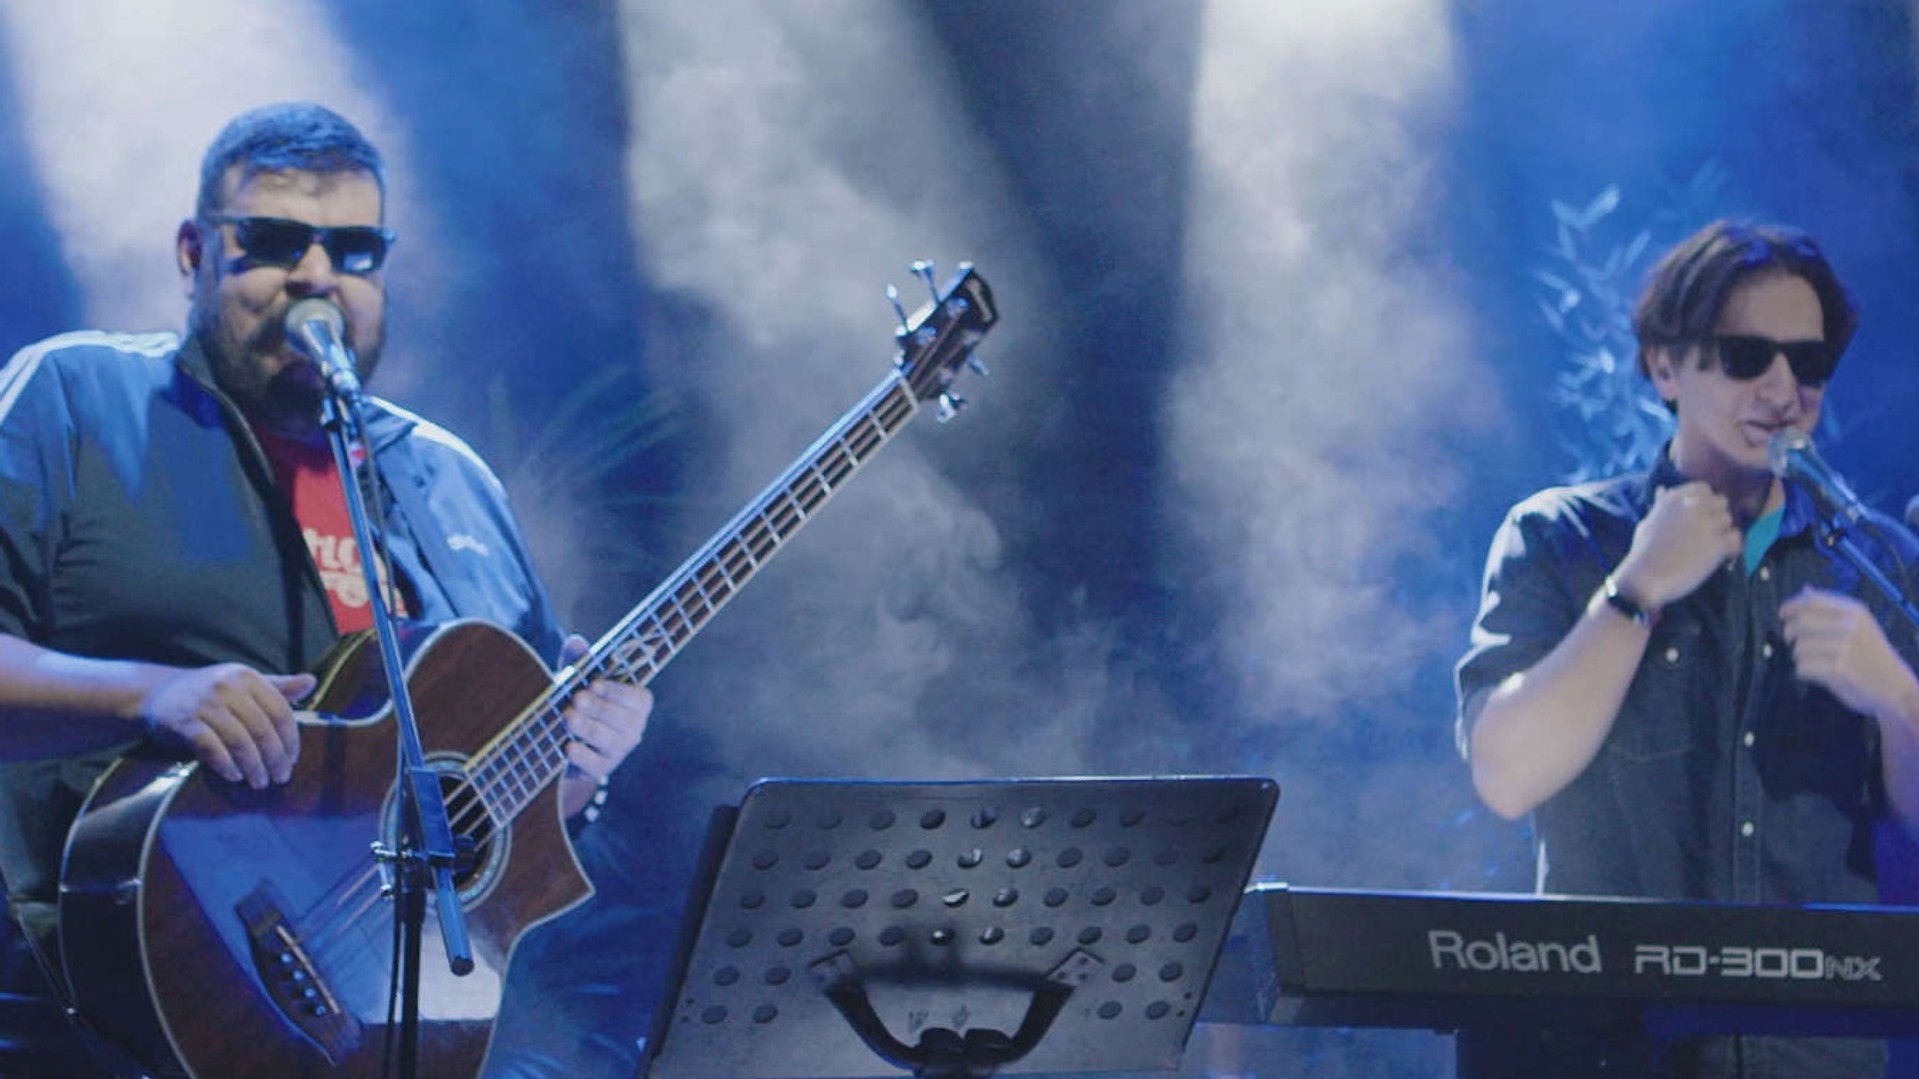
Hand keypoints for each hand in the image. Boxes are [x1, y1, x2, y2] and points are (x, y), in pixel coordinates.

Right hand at [139, 663, 314, 787]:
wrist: (156, 694)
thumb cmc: (209, 693)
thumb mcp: (243, 684)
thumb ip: (277, 687)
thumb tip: (312, 682)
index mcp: (247, 677)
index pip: (280, 711)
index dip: (290, 739)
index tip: (293, 760)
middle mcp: (227, 686)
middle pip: (262, 729)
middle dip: (274, 758)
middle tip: (280, 778)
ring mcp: (204, 703)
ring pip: (239, 741)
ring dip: (253, 767)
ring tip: (259, 782)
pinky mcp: (184, 722)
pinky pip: (211, 748)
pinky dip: (226, 765)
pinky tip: (234, 776)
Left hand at [556, 635, 651, 815]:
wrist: (568, 744)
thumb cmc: (581, 703)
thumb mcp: (579, 681)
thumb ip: (579, 662)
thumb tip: (574, 641)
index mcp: (638, 702)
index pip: (635, 697)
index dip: (614, 691)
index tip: (593, 683)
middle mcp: (634, 728)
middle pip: (621, 718)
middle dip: (598, 708)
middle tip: (577, 699)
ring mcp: (619, 751)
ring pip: (607, 739)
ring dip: (587, 728)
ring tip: (568, 718)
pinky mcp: (601, 770)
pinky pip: (594, 764)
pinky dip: (581, 756)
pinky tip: (568, 748)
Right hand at [1612, 481, 1741, 609]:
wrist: (1645, 578)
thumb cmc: (1641, 554)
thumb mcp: (1647, 523)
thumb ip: (1660, 506)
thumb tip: (1662, 490)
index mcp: (1673, 499)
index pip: (1703, 488)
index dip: (1706, 502)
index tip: (1700, 516)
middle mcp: (1692, 506)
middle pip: (1720, 503)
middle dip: (1716, 516)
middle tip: (1709, 534)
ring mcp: (1706, 524)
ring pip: (1729, 520)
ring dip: (1724, 533)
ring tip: (1714, 549)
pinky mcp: (1717, 543)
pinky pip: (1737, 539)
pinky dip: (1732, 549)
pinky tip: (1722, 558)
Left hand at [1781, 586, 1918, 719]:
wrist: (1894, 687)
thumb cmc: (1872, 654)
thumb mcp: (1860, 625)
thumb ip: (1831, 608)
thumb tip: (1805, 590)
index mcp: (1854, 611)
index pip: (1812, 601)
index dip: (1792, 606)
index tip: (1783, 614)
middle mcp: (1849, 626)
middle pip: (1800, 623)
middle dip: (1789, 632)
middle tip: (1790, 640)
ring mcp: (1844, 648)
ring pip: (1799, 648)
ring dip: (1800, 656)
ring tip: (1816, 661)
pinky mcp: (1837, 670)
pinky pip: (1802, 668)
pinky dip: (1803, 672)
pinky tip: (1817, 673)